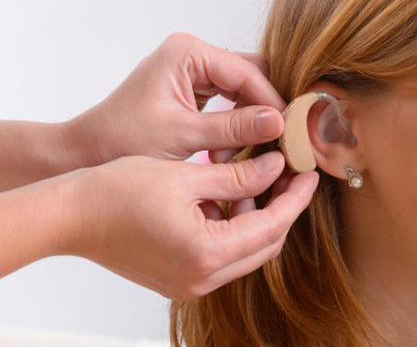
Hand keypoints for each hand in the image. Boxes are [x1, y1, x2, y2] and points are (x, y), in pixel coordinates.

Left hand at [66, 32, 285, 165]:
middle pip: (251, 75)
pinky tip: (223, 153)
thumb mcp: (182, 136)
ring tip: (233, 155)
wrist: (86, 154)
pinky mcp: (193, 90)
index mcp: (186, 52)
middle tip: (270, 143)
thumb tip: (279, 122)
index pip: (247, 72)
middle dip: (259, 110)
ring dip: (246, 122)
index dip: (270, 102)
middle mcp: (192, 54)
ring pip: (243, 90)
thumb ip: (233, 128)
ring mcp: (193, 71)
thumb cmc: (122, 141)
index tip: (287, 132)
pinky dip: (232, 127)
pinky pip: (229, 102)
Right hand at [68, 152, 317, 300]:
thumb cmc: (118, 190)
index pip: (272, 226)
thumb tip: (277, 168)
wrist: (70, 216)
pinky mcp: (179, 280)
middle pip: (264, 245)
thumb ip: (239, 176)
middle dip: (282, 208)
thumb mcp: (187, 175)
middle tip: (291, 175)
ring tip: (261, 179)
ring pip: (245, 252)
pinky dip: (235, 229)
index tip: (309, 174)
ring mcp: (189, 284)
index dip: (295, 198)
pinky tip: (233, 198)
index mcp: (206, 254)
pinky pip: (223, 257)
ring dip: (258, 218)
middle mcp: (201, 279)